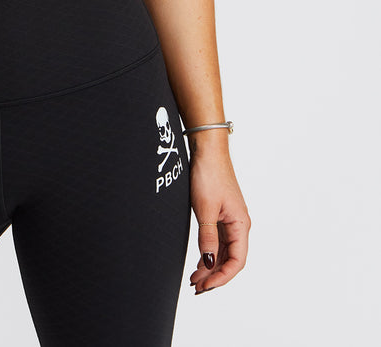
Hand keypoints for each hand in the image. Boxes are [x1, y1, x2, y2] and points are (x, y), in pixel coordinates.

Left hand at [188, 148, 249, 294]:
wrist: (207, 149)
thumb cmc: (209, 174)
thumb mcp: (205, 208)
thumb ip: (208, 237)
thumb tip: (210, 263)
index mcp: (241, 224)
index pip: (237, 261)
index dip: (222, 277)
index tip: (205, 286)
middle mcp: (239, 224)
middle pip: (231, 259)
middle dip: (215, 276)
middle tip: (197, 288)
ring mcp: (230, 219)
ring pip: (224, 251)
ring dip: (211, 266)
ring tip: (195, 279)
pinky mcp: (220, 213)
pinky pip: (218, 240)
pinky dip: (210, 253)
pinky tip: (200, 262)